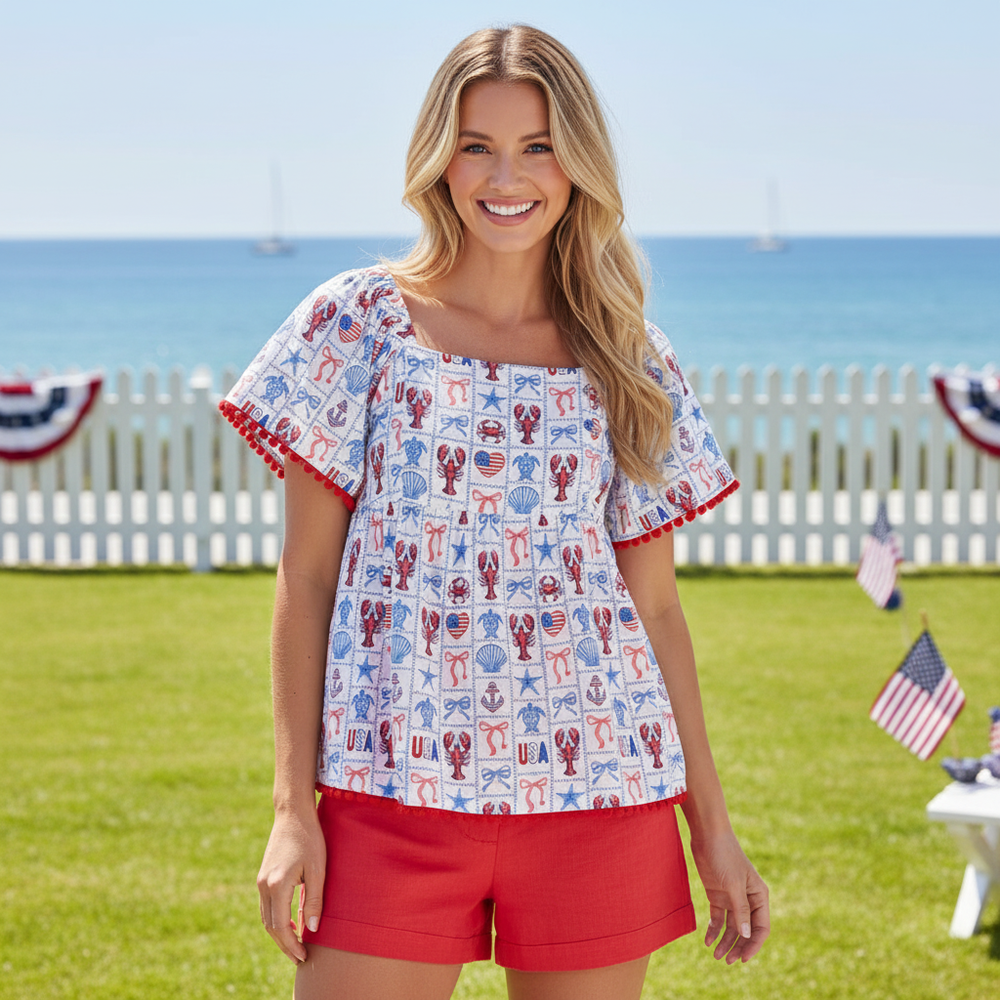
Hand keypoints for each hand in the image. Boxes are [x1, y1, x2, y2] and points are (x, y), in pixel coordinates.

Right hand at [256, 807, 326, 962]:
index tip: (303, 956)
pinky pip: (266, 906)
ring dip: (279, 934)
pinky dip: (276, 920)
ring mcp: (261, 881)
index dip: (292, 945)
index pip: (281, 926)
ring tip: (295, 945)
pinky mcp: (263, 876)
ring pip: (266, 918)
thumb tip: (311, 928)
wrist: (292, 814)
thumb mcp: (318, 870)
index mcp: (277, 885)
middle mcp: (264, 886)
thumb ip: (314, 900)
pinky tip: (290, 923)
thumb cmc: (310, 838)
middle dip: (285, 945)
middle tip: (300, 958)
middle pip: (271, 926)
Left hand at [690, 830, 768, 963]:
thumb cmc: (725, 856)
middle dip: (738, 947)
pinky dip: (714, 930)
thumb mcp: (734, 884)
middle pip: (745, 930)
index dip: (753, 945)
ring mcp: (732, 897)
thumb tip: (746, 935)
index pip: (760, 928)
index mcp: (759, 896)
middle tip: (726, 961)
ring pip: (732, 927)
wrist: (707, 835)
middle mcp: (747, 899)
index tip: (743, 959)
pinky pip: (718, 918)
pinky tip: (707, 941)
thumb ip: (740, 910)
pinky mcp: (717, 894)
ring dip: (725, 941)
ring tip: (716, 956)